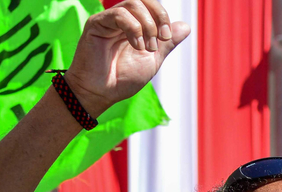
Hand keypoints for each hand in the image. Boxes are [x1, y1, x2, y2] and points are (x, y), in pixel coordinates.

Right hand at [64, 0, 190, 116]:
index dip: (163, 16)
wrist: (101, 93)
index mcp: (134, 25)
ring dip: (147, 25)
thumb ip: (166, 43)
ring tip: (146, 48)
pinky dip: (134, 28)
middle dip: (158, 16)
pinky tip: (136, 46)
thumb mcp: (152, 60)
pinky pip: (119, 14)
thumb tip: (185, 26)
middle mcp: (121, 19)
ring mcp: (108, 20)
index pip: (151, 6)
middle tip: (162, 38)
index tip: (166, 38)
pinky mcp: (96, 24)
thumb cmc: (122, 79)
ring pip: (133, 3)